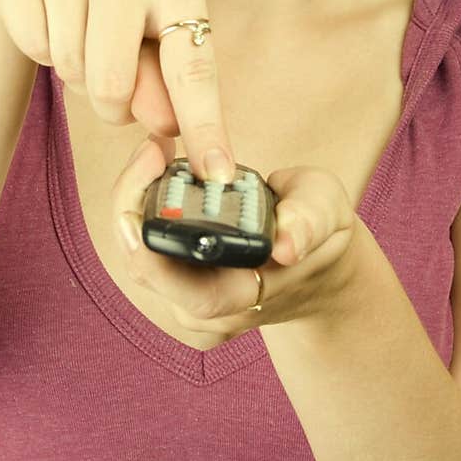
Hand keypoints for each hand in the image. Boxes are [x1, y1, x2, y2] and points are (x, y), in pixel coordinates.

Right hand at [0, 0, 236, 183]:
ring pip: (69, 68)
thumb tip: (167, 130)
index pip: (192, 66)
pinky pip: (31, 46)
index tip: (216, 174)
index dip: (204, 125)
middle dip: (111, 101)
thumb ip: (166, 75)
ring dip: (75, 66)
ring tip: (82, 22)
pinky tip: (51, 6)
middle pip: (113, 85)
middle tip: (109, 72)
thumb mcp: (160, 10)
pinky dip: (40, 44)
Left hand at [110, 133, 362, 337]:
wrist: (313, 264)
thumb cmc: (319, 231)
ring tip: (153, 153)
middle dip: (132, 207)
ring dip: (133, 201)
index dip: (156, 257)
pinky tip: (153, 170)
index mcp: (251, 294)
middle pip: (147, 270)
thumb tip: (286, 245)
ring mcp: (188, 298)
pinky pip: (141, 246)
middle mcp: (211, 308)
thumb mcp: (328, 212)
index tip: (138, 210)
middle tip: (149, 152)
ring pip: (137, 257)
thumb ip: (310, 220)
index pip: (193, 295)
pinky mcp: (173, 280)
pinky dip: (139, 207)